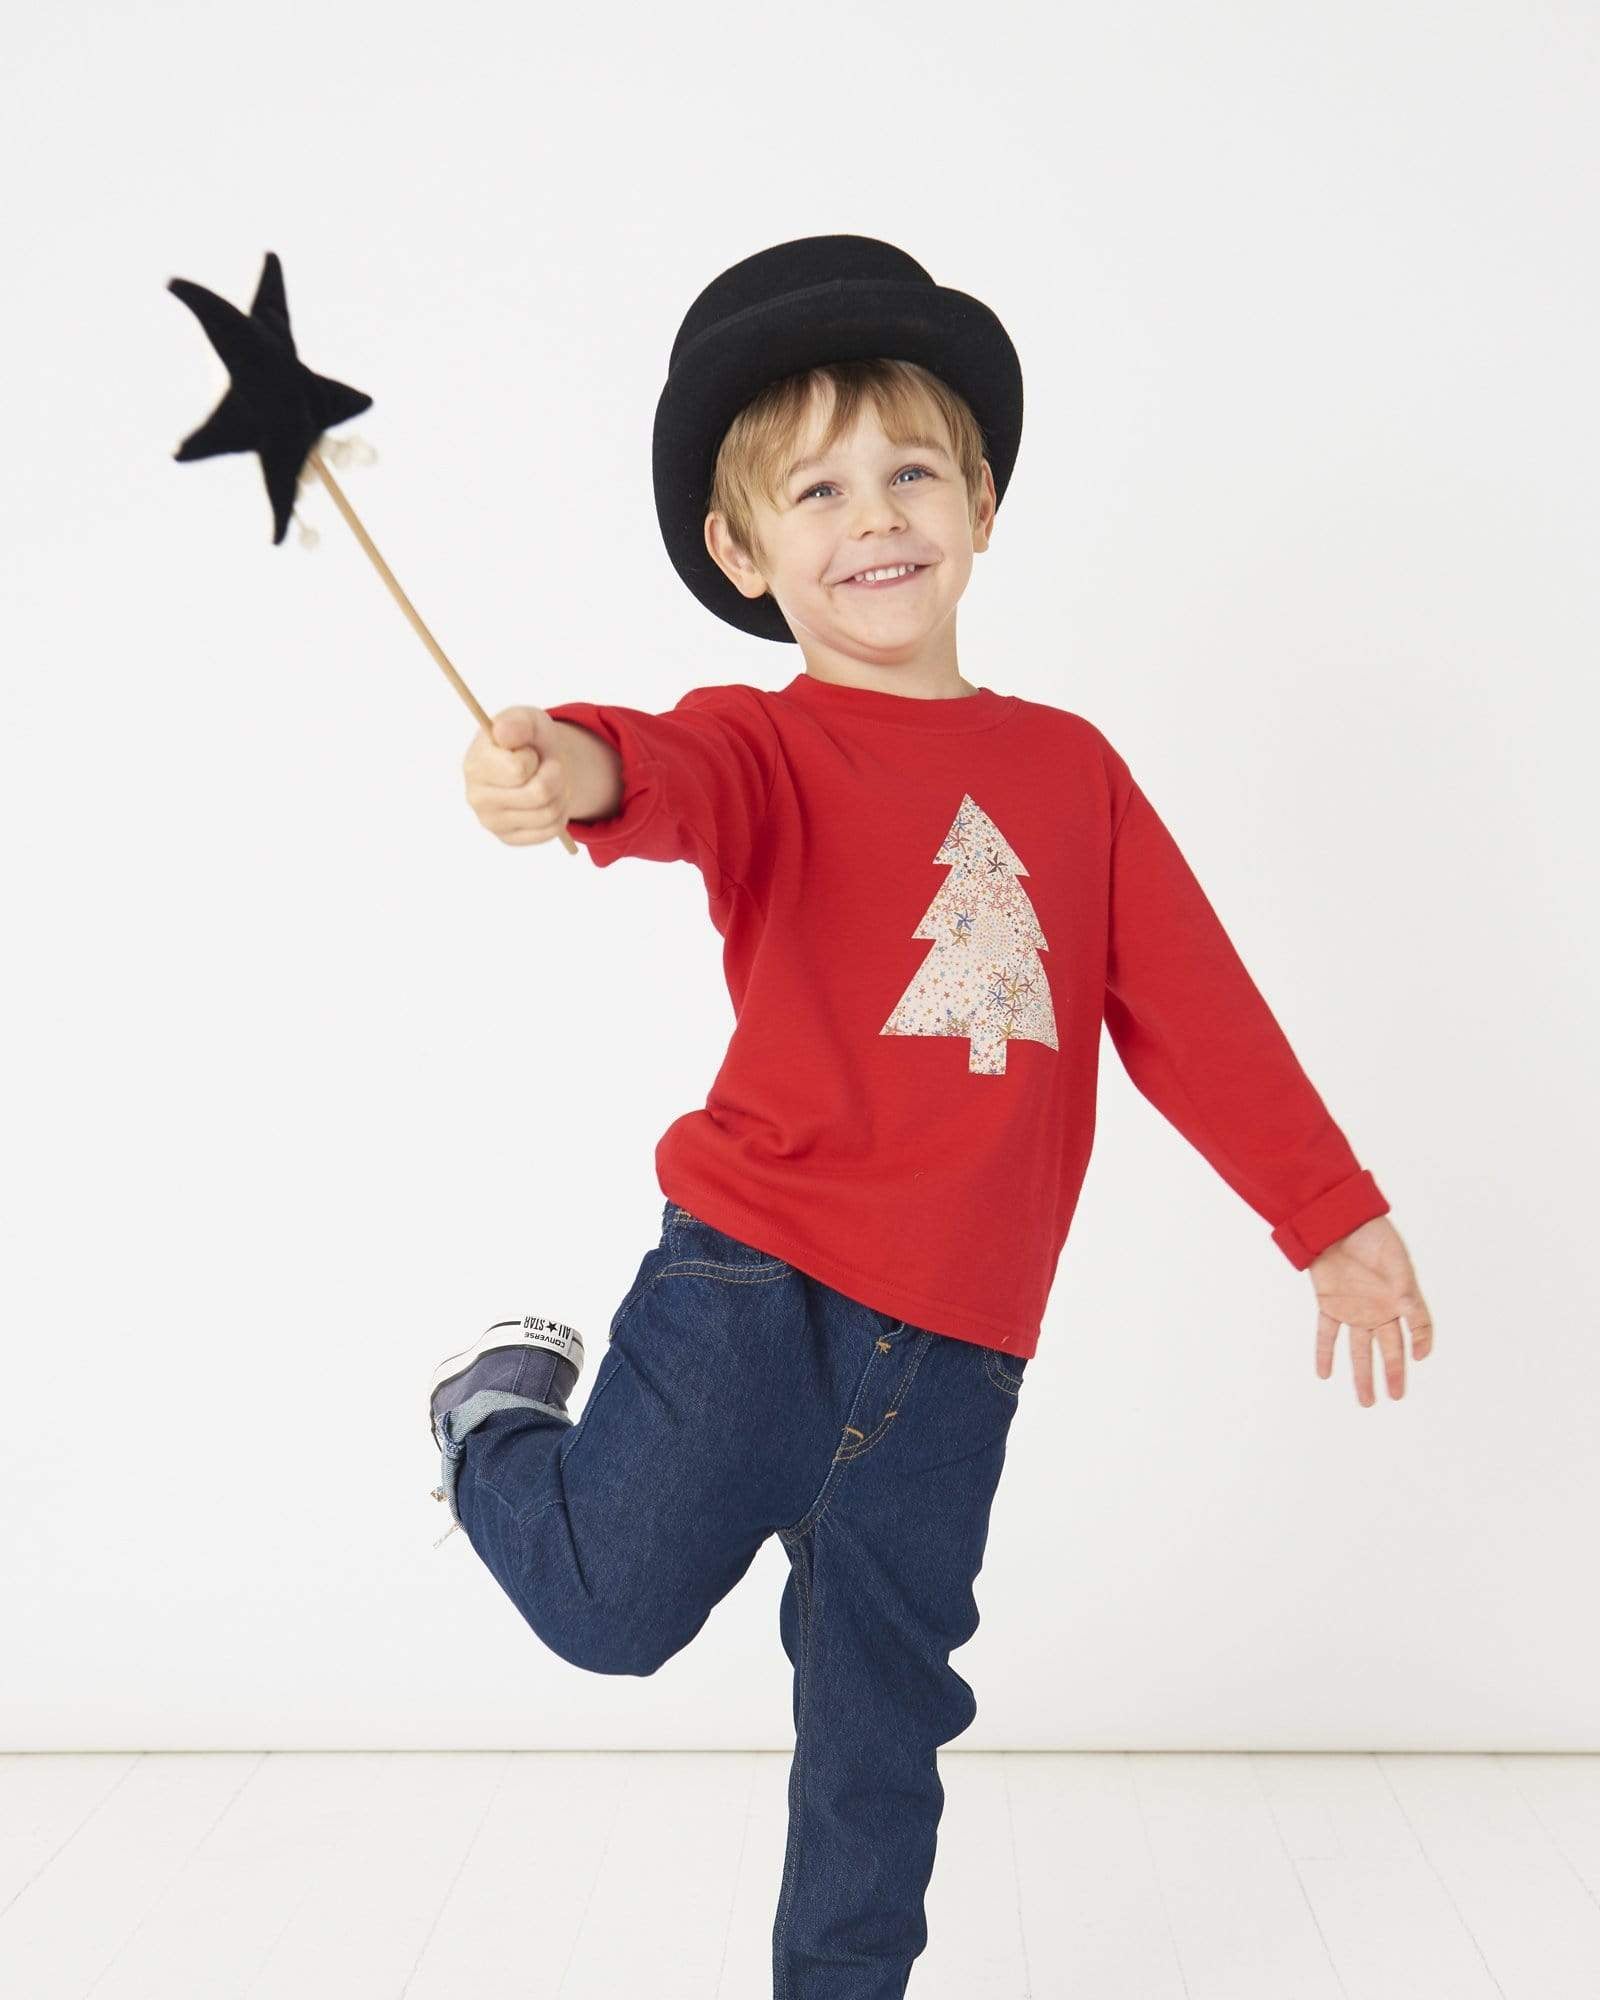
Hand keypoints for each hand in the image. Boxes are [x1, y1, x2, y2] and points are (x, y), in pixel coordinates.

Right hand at [464, 706, 570, 845]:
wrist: (536, 763)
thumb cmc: (528, 740)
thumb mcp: (528, 721)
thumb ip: (518, 723)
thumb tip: (502, 732)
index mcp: (475, 764)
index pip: (519, 769)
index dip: (533, 757)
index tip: (528, 752)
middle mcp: (476, 797)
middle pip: (539, 793)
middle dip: (556, 775)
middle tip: (549, 766)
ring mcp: (491, 821)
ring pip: (549, 813)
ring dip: (561, 793)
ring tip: (551, 781)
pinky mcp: (508, 838)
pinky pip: (551, 830)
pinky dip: (560, 813)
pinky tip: (548, 800)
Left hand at [1306, 1214, 1433, 1404]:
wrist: (1338, 1220)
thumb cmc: (1373, 1237)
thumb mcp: (1395, 1262)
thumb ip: (1403, 1289)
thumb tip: (1408, 1309)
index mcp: (1400, 1298)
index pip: (1418, 1327)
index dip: (1422, 1341)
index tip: (1420, 1357)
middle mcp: (1379, 1309)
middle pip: (1389, 1348)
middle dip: (1393, 1374)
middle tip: (1395, 1397)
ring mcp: (1354, 1309)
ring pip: (1360, 1350)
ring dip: (1362, 1375)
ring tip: (1366, 1401)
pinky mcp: (1330, 1305)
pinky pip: (1327, 1334)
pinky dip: (1325, 1353)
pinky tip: (1323, 1374)